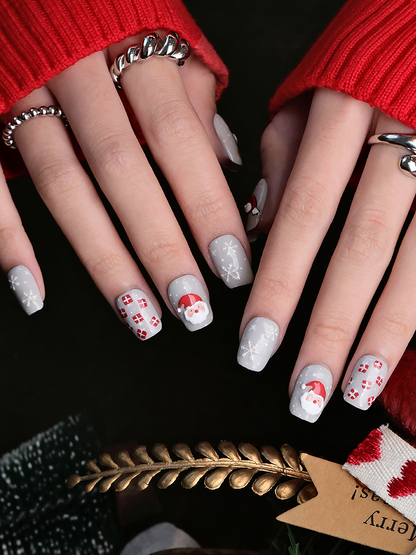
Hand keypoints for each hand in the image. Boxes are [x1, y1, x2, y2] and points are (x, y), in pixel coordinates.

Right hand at [1, 31, 252, 335]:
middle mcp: (77, 69)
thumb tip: (226, 162)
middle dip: (161, 244)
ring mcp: (22, 91)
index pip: (178, 138)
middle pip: (123, 170)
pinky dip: (8, 240)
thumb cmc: (110, 15)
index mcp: (132, 48)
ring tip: (140, 314)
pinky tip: (34, 291)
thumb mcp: (161, 37)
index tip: (233, 266)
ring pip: (64, 185)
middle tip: (191, 306)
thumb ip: (193, 97)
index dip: (207, 206)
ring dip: (102, 258)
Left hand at [238, 87, 415, 420]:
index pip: (304, 216)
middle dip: (330, 329)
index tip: (254, 346)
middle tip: (302, 394)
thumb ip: (283, 158)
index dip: (279, 288)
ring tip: (353, 391)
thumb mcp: (311, 93)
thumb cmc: (360, 64)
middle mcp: (404, 138)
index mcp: (346, 114)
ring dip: (384, 334)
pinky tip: (397, 346)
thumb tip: (262, 229)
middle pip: (361, 250)